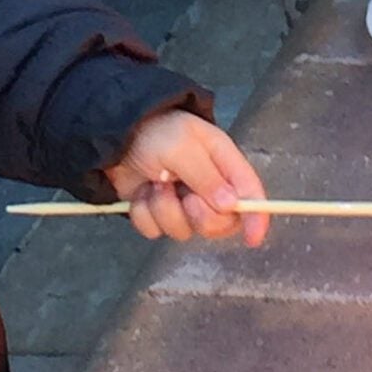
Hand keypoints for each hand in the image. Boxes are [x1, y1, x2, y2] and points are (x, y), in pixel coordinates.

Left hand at [105, 109, 268, 244]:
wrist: (115, 134)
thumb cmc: (157, 131)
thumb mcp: (183, 147)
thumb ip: (206, 177)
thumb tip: (231, 206)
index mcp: (224, 164)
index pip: (250, 194)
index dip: (256, 218)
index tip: (252, 239)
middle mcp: (208, 188)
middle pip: (219, 223)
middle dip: (199, 216)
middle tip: (185, 197)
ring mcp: (181, 203)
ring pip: (183, 230)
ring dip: (164, 210)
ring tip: (155, 184)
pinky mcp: (157, 213)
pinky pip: (155, 231)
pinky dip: (144, 214)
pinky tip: (140, 193)